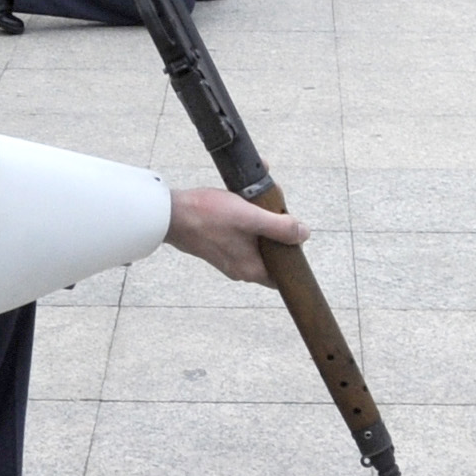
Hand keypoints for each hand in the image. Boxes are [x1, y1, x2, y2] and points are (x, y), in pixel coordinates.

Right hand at [165, 186, 307, 285]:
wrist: (170, 213)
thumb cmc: (208, 216)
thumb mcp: (250, 217)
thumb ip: (280, 227)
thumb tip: (304, 234)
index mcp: (251, 270)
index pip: (283, 274)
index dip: (293, 255)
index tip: (294, 234)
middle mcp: (240, 269)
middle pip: (271, 254)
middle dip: (277, 229)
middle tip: (275, 208)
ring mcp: (228, 258)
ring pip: (256, 242)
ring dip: (261, 220)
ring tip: (258, 200)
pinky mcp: (218, 246)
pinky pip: (241, 236)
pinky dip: (246, 219)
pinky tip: (242, 201)